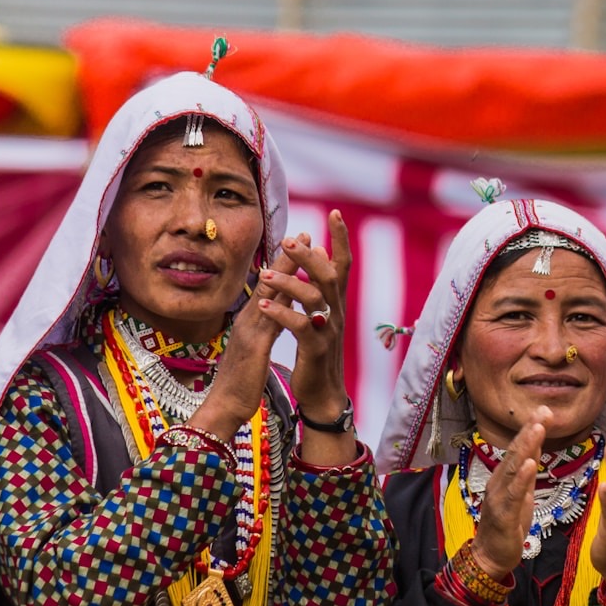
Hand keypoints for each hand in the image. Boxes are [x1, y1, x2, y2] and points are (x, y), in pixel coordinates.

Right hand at [185, 241, 302, 439]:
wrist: (224, 406)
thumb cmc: (242, 379)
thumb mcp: (256, 346)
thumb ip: (267, 325)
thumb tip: (280, 307)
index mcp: (252, 321)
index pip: (271, 286)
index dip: (286, 263)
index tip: (303, 242)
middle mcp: (248, 320)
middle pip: (269, 283)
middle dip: (287, 257)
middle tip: (304, 234)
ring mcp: (248, 332)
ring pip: (268, 296)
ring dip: (284, 272)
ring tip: (299, 252)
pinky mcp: (253, 348)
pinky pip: (268, 323)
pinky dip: (279, 306)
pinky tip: (291, 292)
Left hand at [257, 211, 351, 419]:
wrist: (322, 392)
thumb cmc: (317, 352)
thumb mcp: (320, 316)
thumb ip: (319, 287)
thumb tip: (320, 254)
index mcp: (335, 303)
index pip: (343, 264)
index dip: (341, 238)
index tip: (335, 212)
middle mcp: (336, 312)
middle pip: (330, 276)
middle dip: (310, 256)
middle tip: (290, 240)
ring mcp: (328, 331)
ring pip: (314, 298)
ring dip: (289, 283)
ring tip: (264, 274)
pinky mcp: (315, 349)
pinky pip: (300, 327)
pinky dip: (281, 314)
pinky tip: (263, 306)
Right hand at [470, 410, 548, 579]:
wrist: (490, 556)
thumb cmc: (507, 525)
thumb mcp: (521, 494)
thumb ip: (526, 472)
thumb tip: (534, 448)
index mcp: (504, 477)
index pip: (518, 449)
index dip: (530, 429)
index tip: (544, 411)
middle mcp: (499, 483)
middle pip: (515, 452)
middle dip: (529, 431)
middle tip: (543, 412)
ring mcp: (499, 497)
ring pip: (513, 468)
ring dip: (526, 447)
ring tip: (538, 429)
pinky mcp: (503, 515)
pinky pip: (513, 494)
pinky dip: (521, 478)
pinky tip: (529, 465)